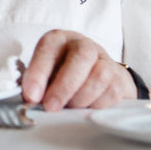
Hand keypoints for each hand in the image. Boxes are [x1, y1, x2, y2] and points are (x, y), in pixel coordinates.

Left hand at [22, 29, 145, 110]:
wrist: (95, 73)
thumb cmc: (62, 73)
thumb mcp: (45, 74)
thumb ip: (37, 84)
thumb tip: (31, 101)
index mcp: (58, 40)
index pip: (47, 49)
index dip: (38, 73)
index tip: (31, 96)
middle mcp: (83, 44)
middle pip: (80, 58)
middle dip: (64, 86)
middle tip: (51, 107)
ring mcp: (104, 59)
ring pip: (99, 76)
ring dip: (81, 98)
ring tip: (69, 109)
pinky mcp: (119, 77)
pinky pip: (112, 93)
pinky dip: (96, 106)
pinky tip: (85, 109)